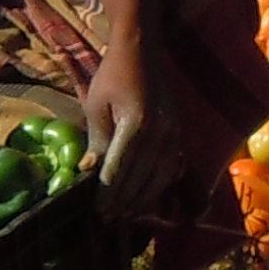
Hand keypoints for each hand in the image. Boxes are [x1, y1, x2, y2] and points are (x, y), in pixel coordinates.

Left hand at [83, 38, 159, 216]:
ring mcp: (173, 134)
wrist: (143, 51)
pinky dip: (159, 186)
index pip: (120, 167)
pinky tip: (147, 196)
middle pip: (141, 177)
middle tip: (107, 219)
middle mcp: (160, 132)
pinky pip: (171, 168)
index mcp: (136, 123)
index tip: (98, 211)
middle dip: (124, 201)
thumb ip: (97, 140)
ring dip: (142, 199)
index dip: (109, 192)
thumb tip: (89, 171)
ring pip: (160, 177)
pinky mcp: (179, 134)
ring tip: (125, 213)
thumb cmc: (113, 75)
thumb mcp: (96, 105)